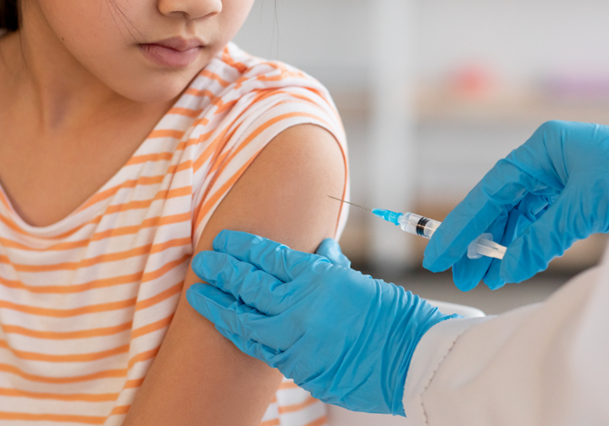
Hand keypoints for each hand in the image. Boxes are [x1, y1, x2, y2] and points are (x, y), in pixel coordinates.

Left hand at [186, 231, 454, 415]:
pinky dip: (241, 335)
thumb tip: (319, 247)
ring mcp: (294, 340)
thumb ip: (329, 266)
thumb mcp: (357, 281)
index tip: (223, 240)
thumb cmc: (390, 314)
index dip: (242, 248)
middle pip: (248, 286)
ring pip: (244, 321)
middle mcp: (299, 307)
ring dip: (218, 306)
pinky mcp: (297, 367)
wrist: (410, 359)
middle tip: (203, 262)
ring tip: (198, 295)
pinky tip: (228, 327)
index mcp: (316, 278)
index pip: (268, 257)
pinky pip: (259, 349)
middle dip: (221, 272)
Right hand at [425, 121, 608, 289]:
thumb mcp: (585, 205)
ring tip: (480, 278)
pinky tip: (510, 266)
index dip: (462, 224)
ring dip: (498, 247)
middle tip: (457, 272)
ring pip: (515, 217)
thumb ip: (541, 237)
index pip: (489, 191)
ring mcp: (556, 179)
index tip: (441, 251)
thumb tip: (506, 268)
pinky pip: (537, 224)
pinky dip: (524, 246)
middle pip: (497, 205)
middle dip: (477, 241)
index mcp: (540, 149)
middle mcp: (542, 161)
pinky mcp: (571, 197)